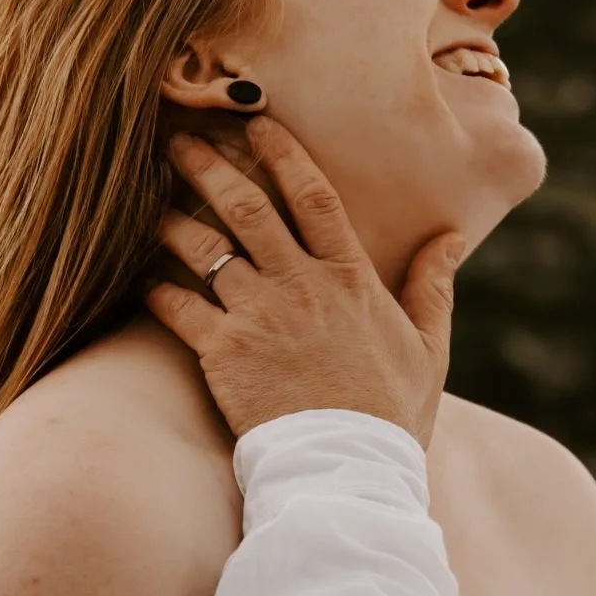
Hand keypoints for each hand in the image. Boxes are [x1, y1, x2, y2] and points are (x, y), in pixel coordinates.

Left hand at [147, 123, 463, 448]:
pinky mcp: (223, 354)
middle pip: (247, 208)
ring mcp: (258, 317)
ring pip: (204, 250)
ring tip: (148, 203)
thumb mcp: (428, 347)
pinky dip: (156, 291)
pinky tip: (144, 280)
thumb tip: (451, 237)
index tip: (256, 124)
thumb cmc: (391, 414)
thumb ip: (433, 286)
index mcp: (350, 278)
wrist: (350, 471)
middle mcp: (300, 286)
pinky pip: (177, 309)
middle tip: (180, 141)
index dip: (283, 154)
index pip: (314, 196)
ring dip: (173, 220)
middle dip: (210, 167)